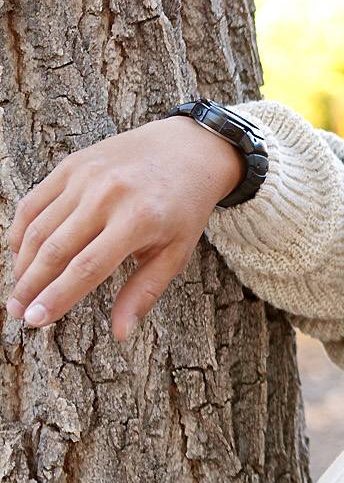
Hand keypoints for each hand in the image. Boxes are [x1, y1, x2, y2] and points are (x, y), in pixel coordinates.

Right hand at [6, 118, 245, 340]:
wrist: (187, 149)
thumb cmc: (184, 208)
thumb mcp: (176, 253)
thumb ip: (145, 292)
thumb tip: (121, 333)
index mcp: (138, 220)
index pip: (86, 268)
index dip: (57, 297)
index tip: (35, 321)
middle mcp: (107, 196)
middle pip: (56, 250)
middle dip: (31, 286)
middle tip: (18, 312)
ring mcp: (86, 177)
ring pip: (39, 228)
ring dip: (22, 264)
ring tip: (17, 291)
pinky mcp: (72, 165)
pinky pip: (34, 202)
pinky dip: (21, 231)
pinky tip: (19, 255)